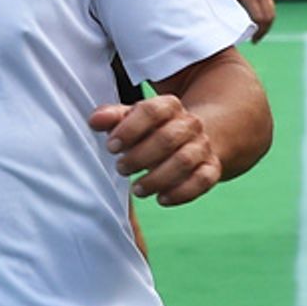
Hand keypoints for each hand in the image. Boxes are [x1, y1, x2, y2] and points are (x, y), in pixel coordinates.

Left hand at [89, 95, 222, 207]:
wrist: (190, 139)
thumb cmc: (150, 130)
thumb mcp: (131, 120)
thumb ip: (112, 118)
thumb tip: (94, 120)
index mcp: (169, 106)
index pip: (152, 111)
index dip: (130, 129)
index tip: (111, 147)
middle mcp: (190, 124)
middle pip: (168, 138)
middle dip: (141, 156)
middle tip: (121, 168)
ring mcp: (203, 146)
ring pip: (185, 161)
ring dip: (158, 178)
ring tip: (137, 189)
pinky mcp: (211, 168)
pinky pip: (203, 181)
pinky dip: (181, 192)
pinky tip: (161, 199)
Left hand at [215, 0, 275, 41]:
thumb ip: (231, 8)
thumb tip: (233, 24)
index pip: (260, 19)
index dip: (258, 32)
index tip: (253, 40)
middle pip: (268, 17)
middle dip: (264, 31)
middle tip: (256, 40)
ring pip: (272, 11)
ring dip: (268, 24)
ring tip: (259, 33)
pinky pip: (270, 5)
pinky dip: (268, 15)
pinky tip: (261, 21)